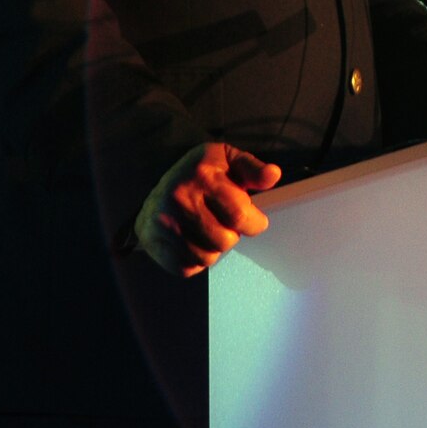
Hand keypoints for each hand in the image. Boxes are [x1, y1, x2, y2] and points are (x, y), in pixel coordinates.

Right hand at [133, 142, 282, 277]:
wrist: (154, 190)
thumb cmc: (199, 175)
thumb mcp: (227, 160)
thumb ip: (252, 168)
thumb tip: (273, 175)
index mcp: (203, 175)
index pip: (240, 215)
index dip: (254, 223)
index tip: (253, 219)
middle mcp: (181, 198)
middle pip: (225, 240)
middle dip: (232, 235)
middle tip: (224, 222)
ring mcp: (164, 222)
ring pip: (207, 257)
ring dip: (214, 248)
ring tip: (208, 230)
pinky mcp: (153, 242)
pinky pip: (187, 267)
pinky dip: (194, 260)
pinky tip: (192, 240)